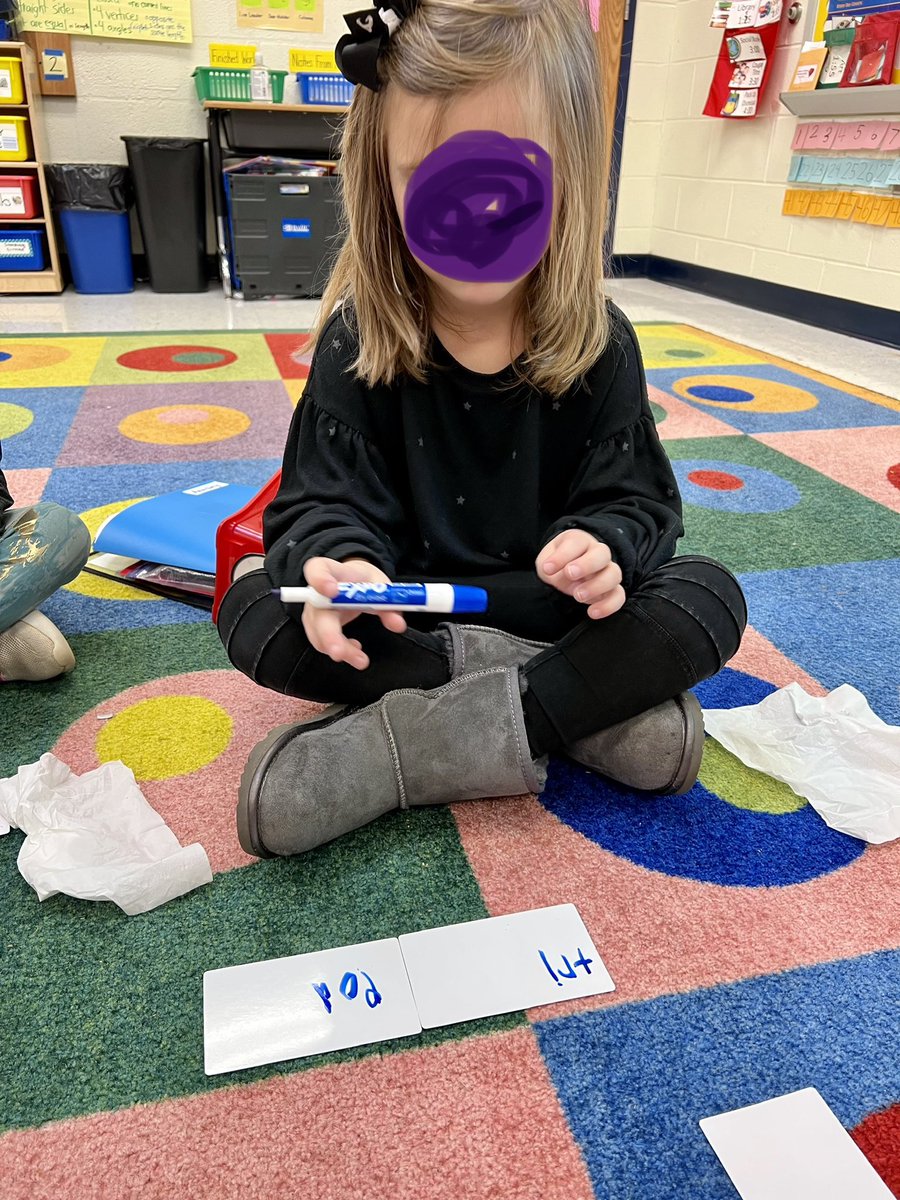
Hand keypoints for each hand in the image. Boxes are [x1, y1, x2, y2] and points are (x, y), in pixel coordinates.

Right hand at [300, 556, 406, 670]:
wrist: (351, 583)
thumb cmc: (361, 580)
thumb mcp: (378, 584)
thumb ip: (388, 602)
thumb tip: (398, 624)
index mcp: (330, 571)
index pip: (317, 570)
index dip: (320, 580)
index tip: (332, 590)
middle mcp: (316, 592)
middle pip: (317, 613)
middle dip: (328, 635)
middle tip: (339, 652)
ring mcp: (314, 612)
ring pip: (320, 635)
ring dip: (341, 649)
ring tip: (361, 660)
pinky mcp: (316, 628)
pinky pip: (324, 643)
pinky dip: (342, 650)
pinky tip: (356, 648)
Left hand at [536, 530, 625, 618]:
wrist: (566, 573)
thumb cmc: (558, 564)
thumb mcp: (547, 561)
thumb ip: (549, 563)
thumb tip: (551, 569)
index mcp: (580, 541)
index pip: (577, 542)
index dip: (562, 555)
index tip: (548, 568)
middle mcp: (598, 554)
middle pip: (603, 553)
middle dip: (587, 564)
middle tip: (569, 574)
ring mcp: (608, 571)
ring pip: (614, 574)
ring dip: (597, 586)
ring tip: (577, 596)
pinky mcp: (612, 590)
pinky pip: (619, 596)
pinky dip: (609, 605)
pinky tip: (592, 612)